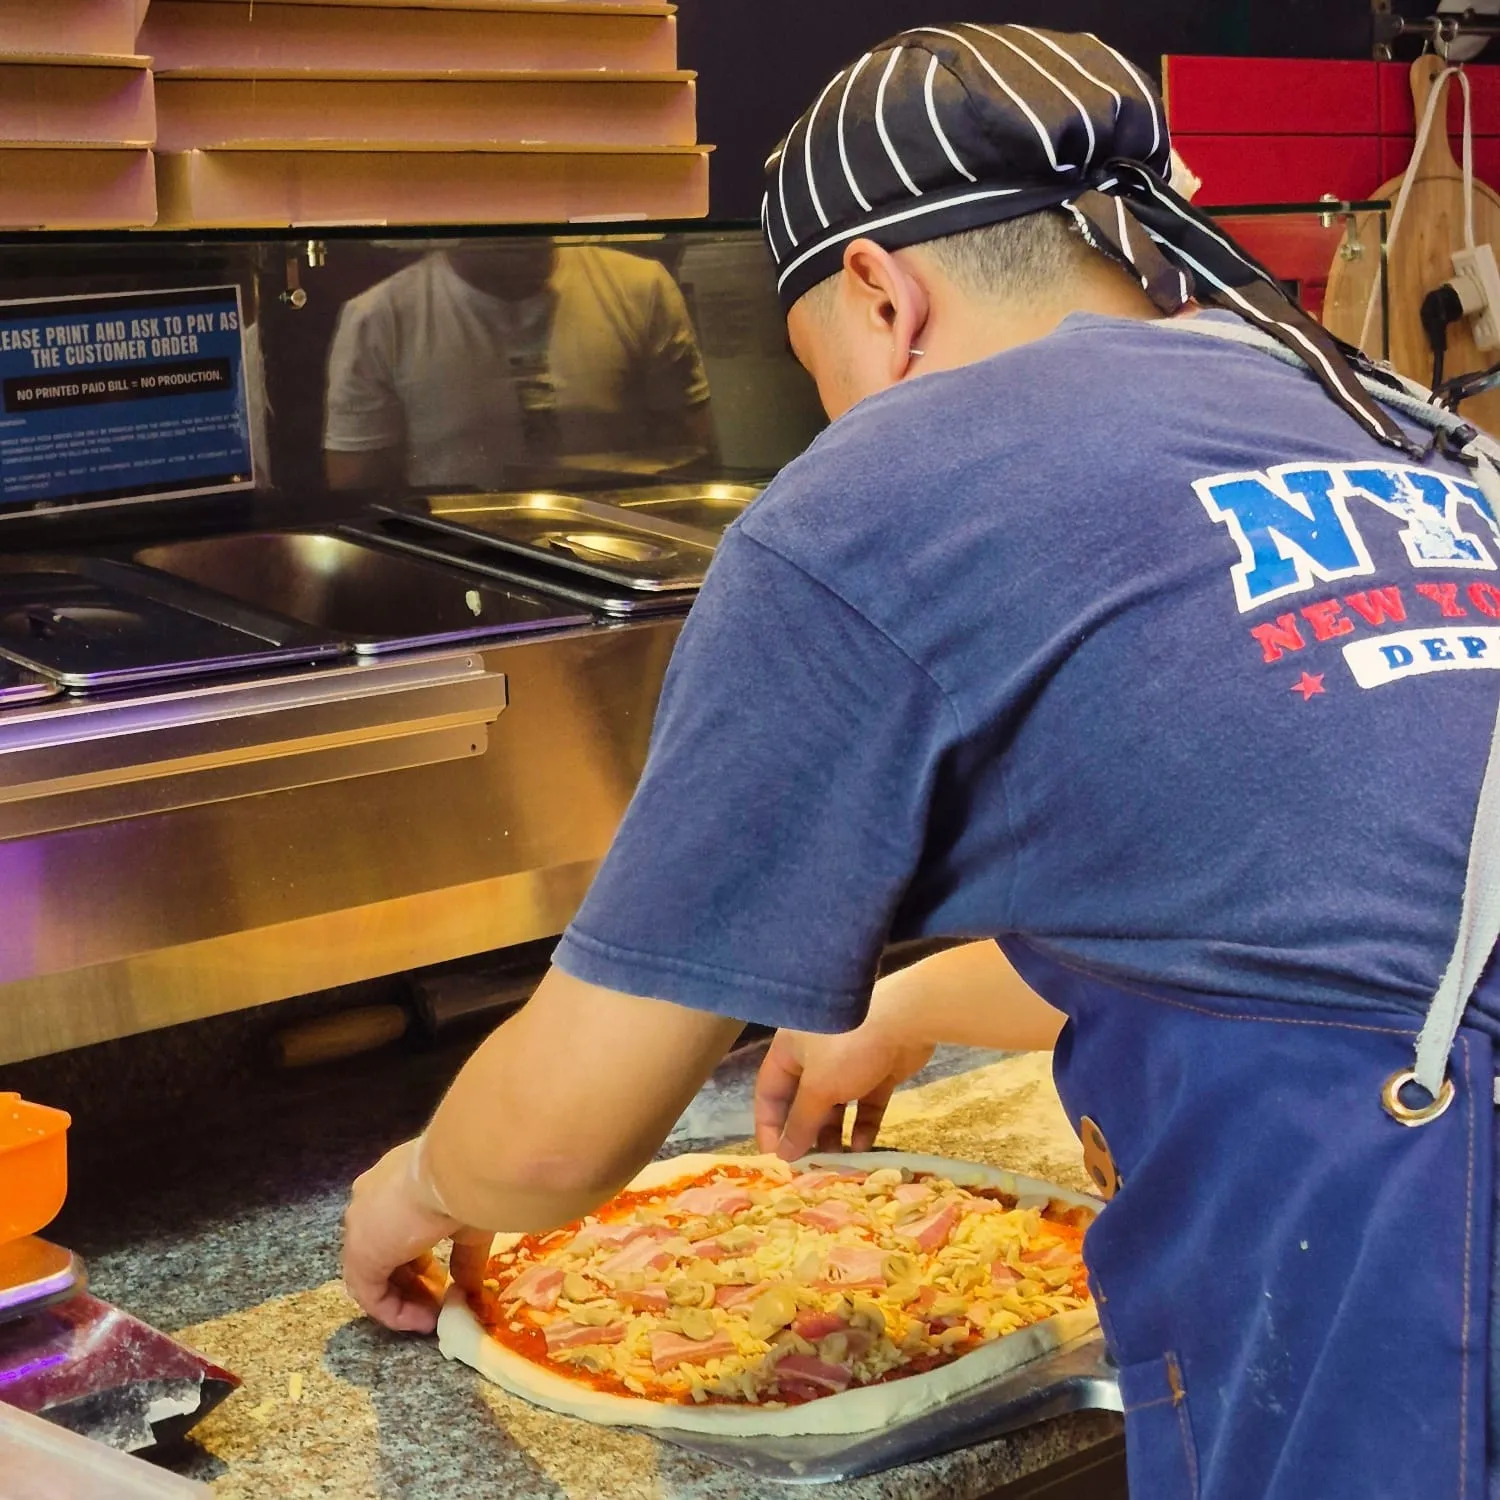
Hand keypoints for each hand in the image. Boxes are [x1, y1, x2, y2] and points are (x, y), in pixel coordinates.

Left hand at [341, 1138, 489, 1333]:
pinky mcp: (360, 1253)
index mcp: (392, 1181)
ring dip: (403, 1298)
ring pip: (373, 1272)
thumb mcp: (469, 1222)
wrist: (458, 1169)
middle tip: (439, 1303)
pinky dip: (394, 1311)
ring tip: (432, 1318)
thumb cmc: (468, 1185)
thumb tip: (470, 1289)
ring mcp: (359, 1226)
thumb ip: (465, 1258)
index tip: (443, 1278)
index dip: (419, 1258)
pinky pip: (371, 1292)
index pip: (395, 1226)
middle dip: (411, 1281)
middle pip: (382, 1251)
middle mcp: (369, 1200)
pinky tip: (422, 1321)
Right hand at [754, 1017, 933, 1159]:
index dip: (769, 1125)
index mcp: (790, 1049)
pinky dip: (862, 1124)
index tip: (776, 1159)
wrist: (906, 1018)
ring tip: (838, 1162)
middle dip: (807, 1132)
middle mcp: (815, 1054)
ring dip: (834, 1133)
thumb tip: (783, 1155)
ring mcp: (848, 1061)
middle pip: (803, 1100)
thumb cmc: (847, 1047)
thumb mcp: (818, 1087)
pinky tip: (863, 1146)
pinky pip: (864, 1102)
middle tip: (811, 1166)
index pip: (769, 1091)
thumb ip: (800, 1122)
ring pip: (835, 1104)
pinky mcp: (877, 1069)